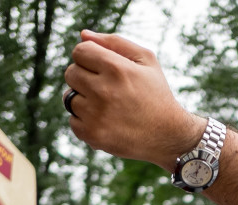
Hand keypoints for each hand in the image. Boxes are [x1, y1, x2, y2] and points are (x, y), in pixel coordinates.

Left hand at [64, 30, 203, 170]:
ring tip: (106, 106)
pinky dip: (85, 121)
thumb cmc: (156, 93)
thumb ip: (115, 42)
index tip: (101, 67)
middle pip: (70, 73)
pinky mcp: (92, 135)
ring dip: (83, 100)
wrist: (168, 135)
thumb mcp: (146, 60)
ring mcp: (96, 115)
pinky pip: (72, 121)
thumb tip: (83, 35)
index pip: (80, 51)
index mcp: (117, 69)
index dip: (89, 57)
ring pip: (69, 98)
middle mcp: (104, 91)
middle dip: (84, 77)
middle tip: (105, 88)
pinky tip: (104, 122)